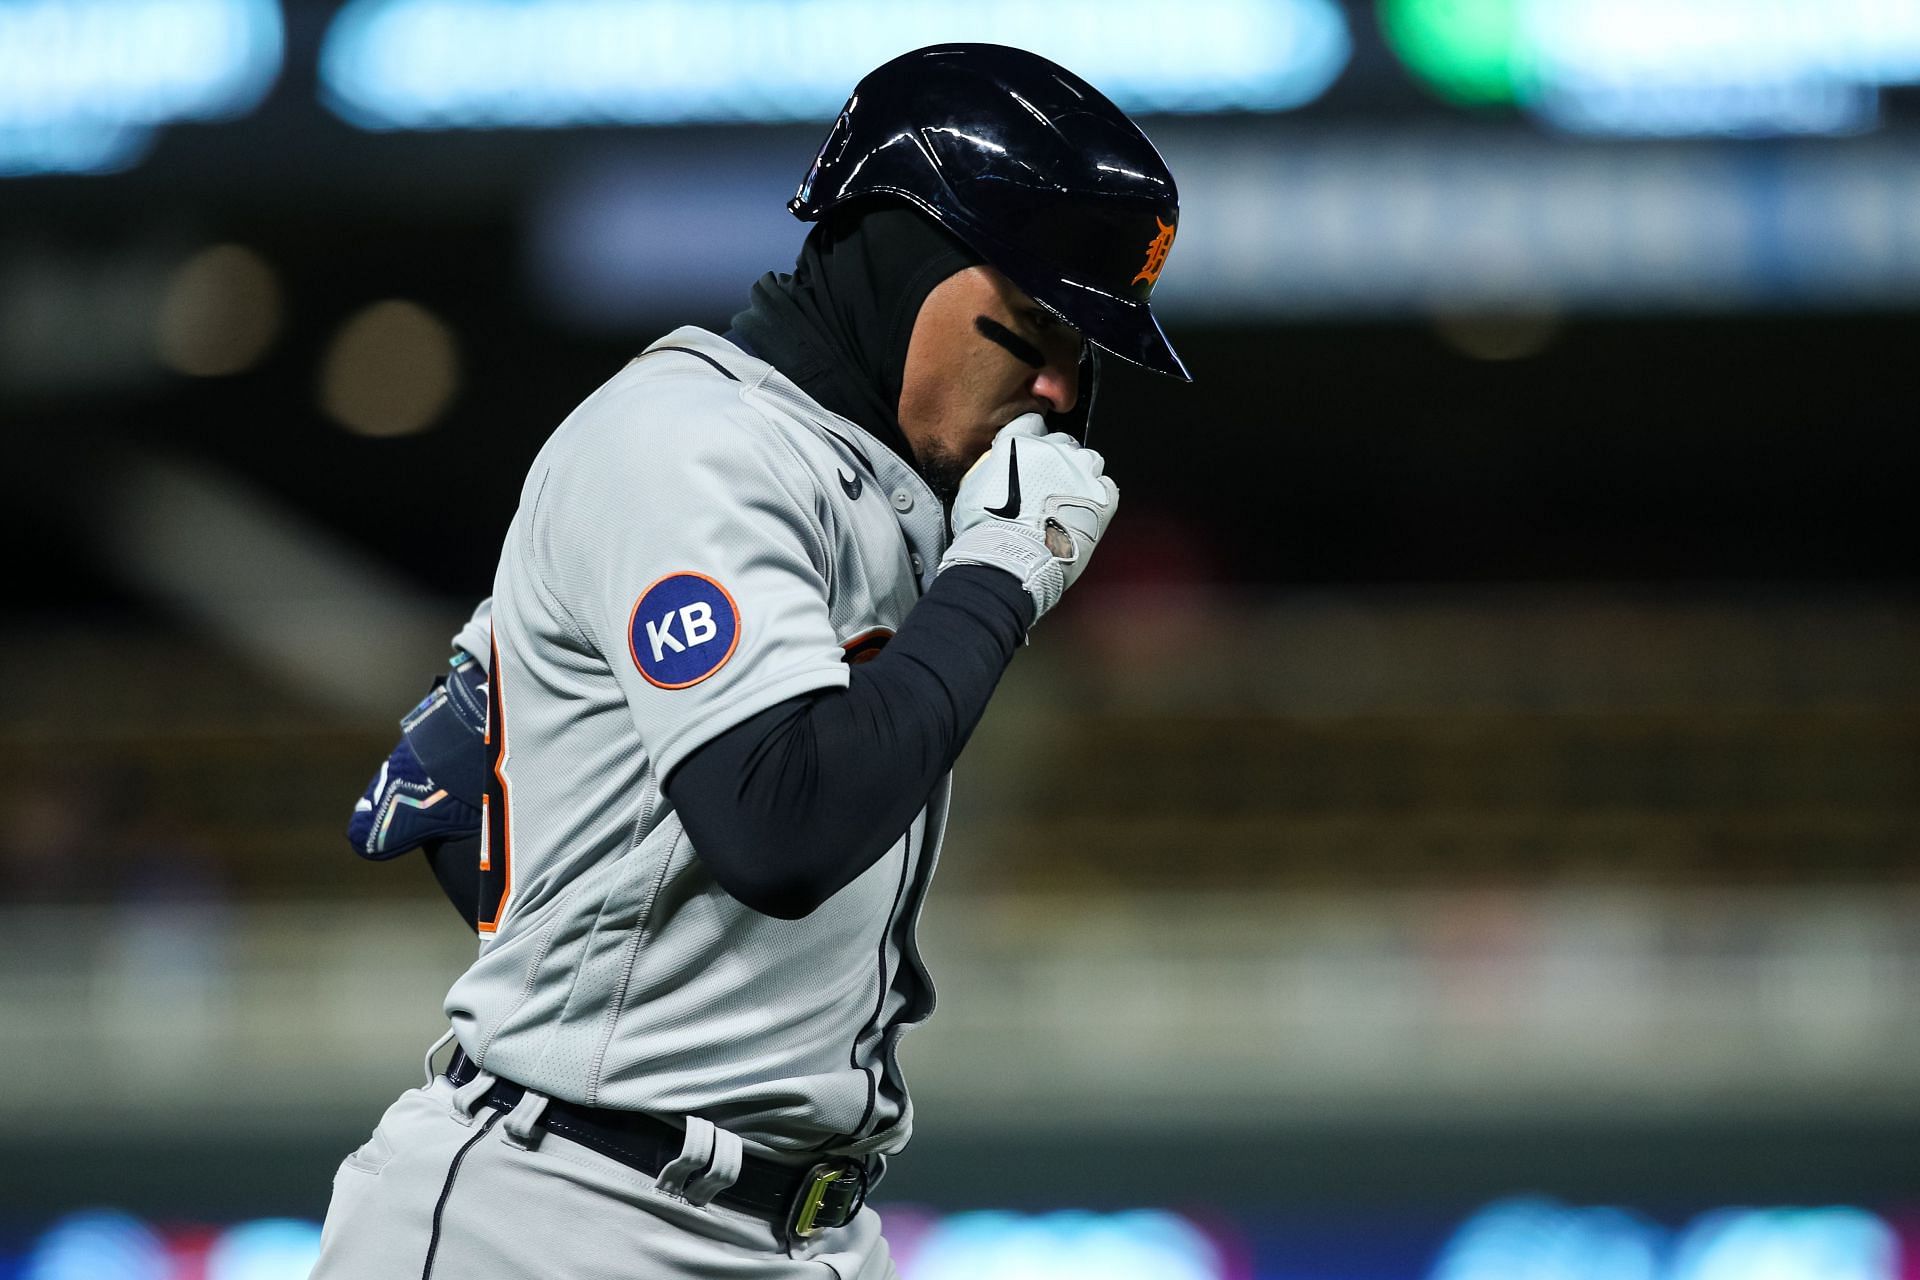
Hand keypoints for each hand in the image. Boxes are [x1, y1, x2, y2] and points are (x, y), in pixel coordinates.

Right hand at [938, 414, 1118, 621]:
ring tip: (1067, 501)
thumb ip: (992, 466)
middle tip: (1046, 487)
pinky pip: (1107, 487)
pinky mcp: (1101, 498)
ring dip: (1080, 475)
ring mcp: (1080, 472)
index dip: (1030, 439)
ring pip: (1089, 460)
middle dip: (1056, 460)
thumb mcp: (971, 487)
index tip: (1029, 454)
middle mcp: (1053, 450)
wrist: (1010, 561)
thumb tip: (998, 465)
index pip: (1032, 423)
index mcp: (1019, 442)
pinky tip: (1084, 513)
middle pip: (1063, 442)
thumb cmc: (985, 531)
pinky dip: (1099, 497)